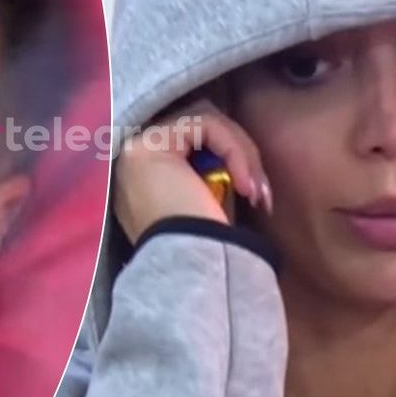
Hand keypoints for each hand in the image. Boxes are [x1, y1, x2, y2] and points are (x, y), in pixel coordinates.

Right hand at [113, 99, 273, 243]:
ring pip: (205, 123)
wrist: (190, 273)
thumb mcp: (208, 206)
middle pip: (199, 129)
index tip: (255, 194)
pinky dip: (235, 150)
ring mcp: (137, 149)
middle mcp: (133, 160)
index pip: (191, 144)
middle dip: (238, 153)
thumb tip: (239, 159)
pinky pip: (206, 125)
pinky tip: (246, 186)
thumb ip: (212, 177)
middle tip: (262, 193)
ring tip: (257, 191)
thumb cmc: (203, 253)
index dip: (228, 157)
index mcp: (145, 180)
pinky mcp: (152, 144)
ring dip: (242, 152)